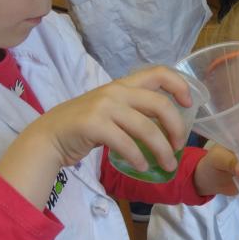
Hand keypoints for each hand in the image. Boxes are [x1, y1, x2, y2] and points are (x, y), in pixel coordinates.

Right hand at [0, 66, 191, 208]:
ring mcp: (104, 106)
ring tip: (167, 166)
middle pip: (160, 103)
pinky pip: (126, 144)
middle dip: (176, 127)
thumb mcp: (110, 110)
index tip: (190, 104)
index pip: (158, 73)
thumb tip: (167, 125)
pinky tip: (143, 167)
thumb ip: (134, 110)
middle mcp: (115, 91)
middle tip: (179, 146)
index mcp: (122, 85)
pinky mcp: (94, 125)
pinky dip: (139, 158)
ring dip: (162, 150)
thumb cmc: (82, 127)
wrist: (48, 138)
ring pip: (146, 128)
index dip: (180, 85)